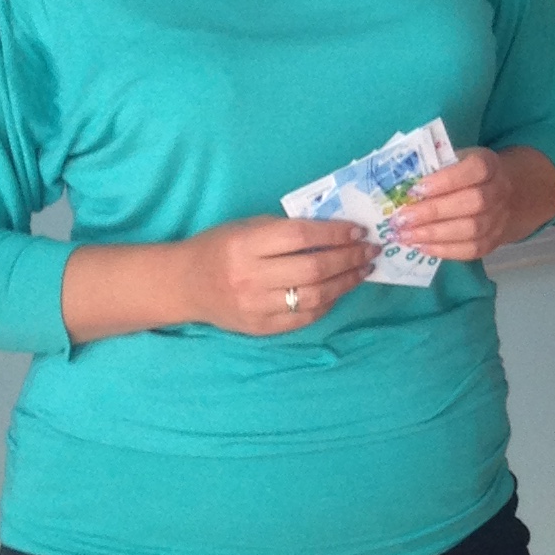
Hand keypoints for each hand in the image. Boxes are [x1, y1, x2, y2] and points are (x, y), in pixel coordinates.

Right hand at [179, 215, 373, 333]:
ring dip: (345, 283)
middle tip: (370, 251)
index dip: (334, 233)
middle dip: (349, 258)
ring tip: (362, 270)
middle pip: (313, 268)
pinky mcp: (261, 327)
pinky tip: (339, 290)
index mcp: (245, 244)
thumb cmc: (219, 247)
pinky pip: (304, 317)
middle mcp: (250, 276)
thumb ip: (285, 230)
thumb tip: (334, 232)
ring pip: (314, 297)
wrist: (184, 284)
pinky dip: (327, 303)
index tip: (358, 231)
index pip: (301, 236)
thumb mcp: (246, 227)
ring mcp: (256, 306)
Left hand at [396, 145, 554, 260]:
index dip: (446, 180)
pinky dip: (444, 250)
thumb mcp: (456, 160)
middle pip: (473, 203)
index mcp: (489, 165)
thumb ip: (434, 168)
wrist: (504, 196)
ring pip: (471, 230)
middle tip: (401, 219)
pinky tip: (420, 246)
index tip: (415, 189)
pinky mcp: (493, 241)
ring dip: (434, 234)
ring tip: (405, 235)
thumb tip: (399, 184)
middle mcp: (499, 191)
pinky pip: (471, 250)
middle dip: (433, 212)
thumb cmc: (467, 175)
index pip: (475, 169)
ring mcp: (499, 218)